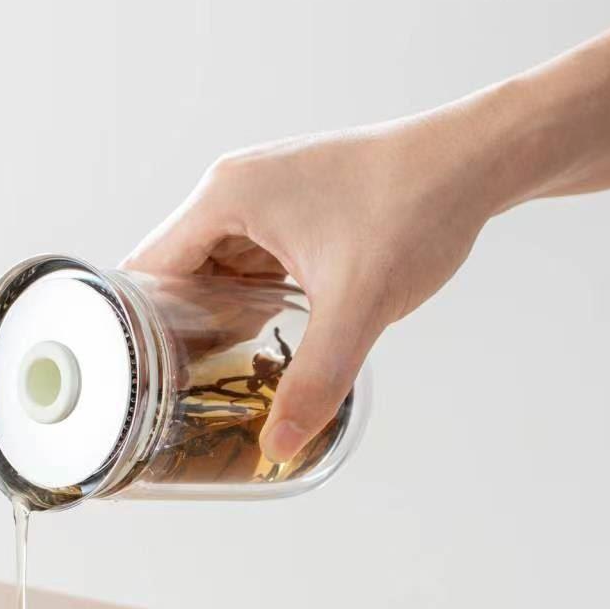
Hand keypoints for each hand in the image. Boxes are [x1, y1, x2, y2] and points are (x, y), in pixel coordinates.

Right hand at [124, 112, 494, 461]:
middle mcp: (233, 190)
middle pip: (175, 272)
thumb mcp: (359, 305)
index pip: (147, 271)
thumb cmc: (414, 207)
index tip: (135, 382)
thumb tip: (277, 446)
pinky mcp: (292, 208)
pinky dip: (248, 300)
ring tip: (211, 377)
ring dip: (213, 317)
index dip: (135, 328)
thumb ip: (315, 380)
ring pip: (213, 270)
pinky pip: (248, 262)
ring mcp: (263, 196)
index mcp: (225, 197)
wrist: (474, 162)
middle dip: (174, 330)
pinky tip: (260, 340)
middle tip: (173, 393)